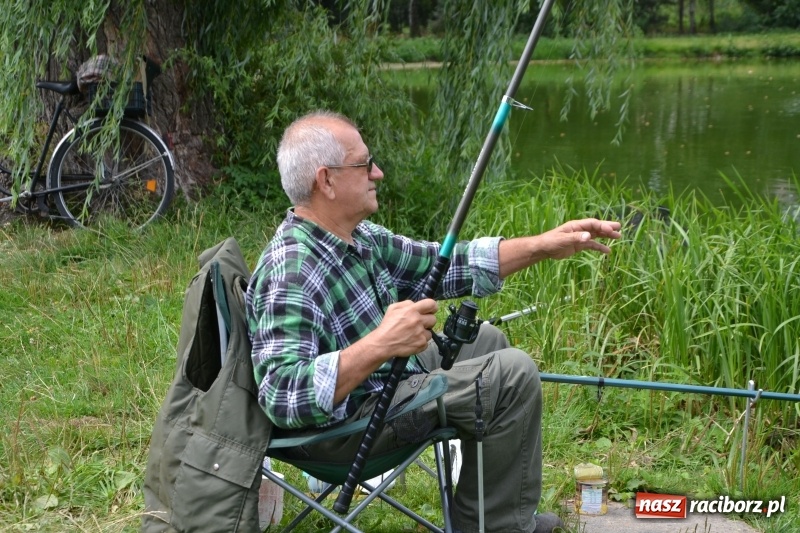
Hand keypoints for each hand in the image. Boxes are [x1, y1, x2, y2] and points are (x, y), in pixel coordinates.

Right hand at [334, 299, 437, 402]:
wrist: (383, 343)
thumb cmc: (387, 325)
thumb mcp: (393, 308)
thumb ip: (406, 303)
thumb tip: (416, 304)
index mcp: (412, 310)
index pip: (431, 304)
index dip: (433, 307)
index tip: (430, 310)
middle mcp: (418, 321)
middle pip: (433, 319)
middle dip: (427, 321)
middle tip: (419, 324)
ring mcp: (420, 333)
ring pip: (430, 332)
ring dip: (424, 333)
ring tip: (413, 334)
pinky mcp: (421, 344)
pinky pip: (426, 342)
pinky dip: (420, 342)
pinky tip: (412, 341)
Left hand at [498, 218, 621, 277]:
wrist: (543, 249)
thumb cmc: (551, 242)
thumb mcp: (562, 240)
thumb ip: (575, 238)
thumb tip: (589, 236)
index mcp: (576, 226)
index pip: (592, 224)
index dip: (602, 226)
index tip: (611, 230)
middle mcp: (579, 230)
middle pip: (596, 227)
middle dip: (607, 227)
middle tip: (619, 228)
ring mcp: (580, 237)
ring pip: (596, 235)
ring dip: (606, 236)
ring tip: (618, 237)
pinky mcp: (579, 245)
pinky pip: (592, 245)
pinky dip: (599, 247)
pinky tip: (607, 251)